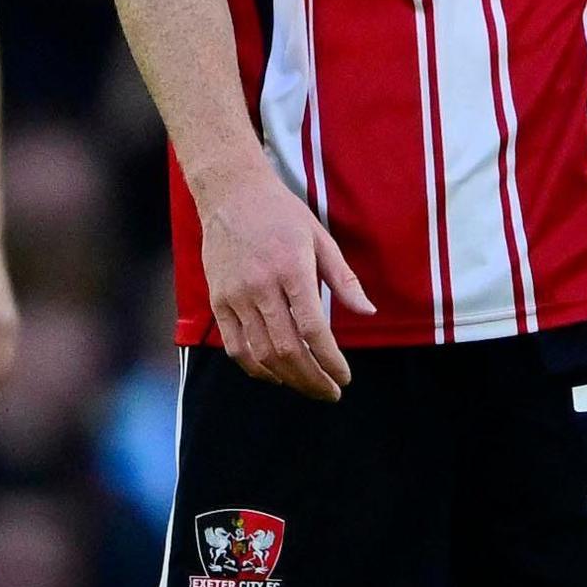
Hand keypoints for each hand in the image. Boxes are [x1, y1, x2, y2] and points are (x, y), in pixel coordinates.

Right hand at [194, 162, 370, 400]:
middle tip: (331, 392)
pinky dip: (255, 368)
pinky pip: (235, 346)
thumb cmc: (281, 214)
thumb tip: (368, 312)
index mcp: (291, 269)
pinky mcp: (218, 301)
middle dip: (312, 379)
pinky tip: (275, 376)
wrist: (231, 193)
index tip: (344, 377)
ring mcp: (236, 295)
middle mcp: (261, 286)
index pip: (313, 329)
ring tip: (308, 387)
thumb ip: (344, 280)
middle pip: (287, 349)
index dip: (330, 360)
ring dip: (288, 379)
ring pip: (261, 353)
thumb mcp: (320, 238)